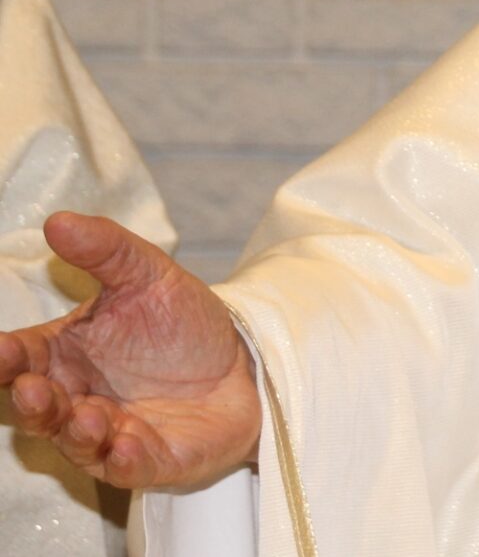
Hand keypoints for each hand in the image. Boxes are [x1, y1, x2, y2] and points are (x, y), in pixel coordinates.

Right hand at [1, 212, 260, 487]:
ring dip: (76, 432)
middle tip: (31, 387)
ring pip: (77, 442)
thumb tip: (57, 221)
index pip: (20, 359)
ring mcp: (110, 433)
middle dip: (31, 402)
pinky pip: (127, 466)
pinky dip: (122, 458)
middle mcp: (77, 399)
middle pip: (38, 408)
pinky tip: (124, 444)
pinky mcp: (149, 459)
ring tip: (88, 415)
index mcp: (64, 356)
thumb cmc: (181, 325)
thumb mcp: (149, 275)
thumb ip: (106, 251)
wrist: (245, 362)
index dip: (5, 358)